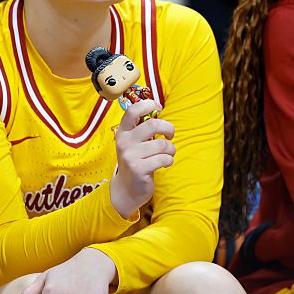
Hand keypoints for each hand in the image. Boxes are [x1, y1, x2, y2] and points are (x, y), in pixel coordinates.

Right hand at [109, 100, 175, 217]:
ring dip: (171, 149)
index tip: (159, 108)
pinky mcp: (138, 169)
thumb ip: (142, 129)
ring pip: (162, 144)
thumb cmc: (136, 161)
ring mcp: (130, 156)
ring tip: (168, 154)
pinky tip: (165, 163)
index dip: (148, 104)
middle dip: (168, 128)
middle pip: (153, 125)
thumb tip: (157, 109)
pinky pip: (163, 159)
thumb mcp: (134, 143)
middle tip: (170, 135)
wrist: (127, 189)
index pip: (133, 110)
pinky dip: (169, 160)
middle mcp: (124, 142)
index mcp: (123, 132)